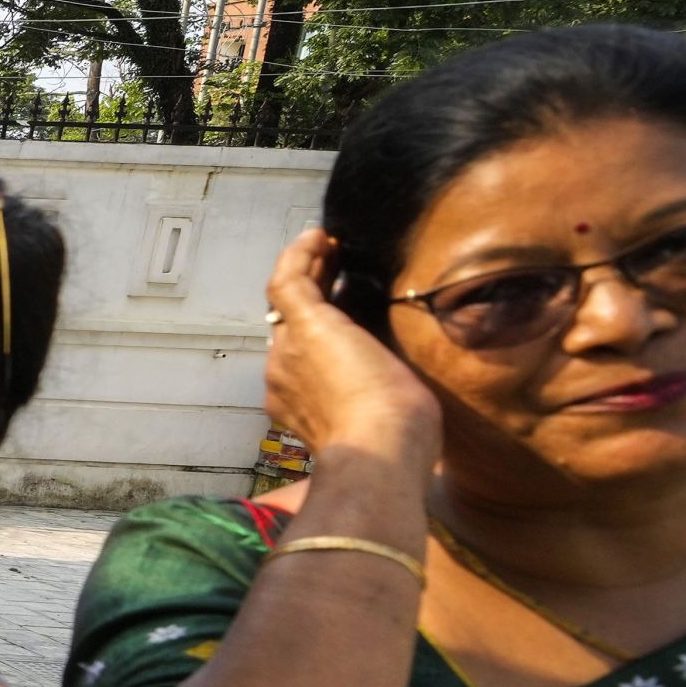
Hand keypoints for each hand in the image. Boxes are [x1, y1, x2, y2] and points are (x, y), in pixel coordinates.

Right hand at [264, 231, 440, 475]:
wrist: (379, 450)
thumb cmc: (394, 446)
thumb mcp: (386, 420)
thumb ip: (381, 399)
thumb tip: (403, 390)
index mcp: (298, 403)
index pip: (303, 356)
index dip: (321, 328)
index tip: (345, 306)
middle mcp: (282, 376)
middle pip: (289, 325)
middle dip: (312, 293)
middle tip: (335, 265)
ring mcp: (288, 350)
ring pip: (288, 302)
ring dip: (307, 270)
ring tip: (329, 247)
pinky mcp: (304, 326)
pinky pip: (288, 280)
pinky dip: (299, 255)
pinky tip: (318, 237)